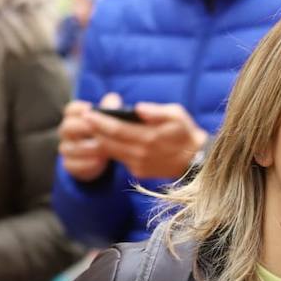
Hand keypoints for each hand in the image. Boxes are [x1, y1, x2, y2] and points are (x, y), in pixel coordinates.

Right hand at [58, 98, 111, 181]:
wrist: (102, 157)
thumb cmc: (105, 133)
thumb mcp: (109, 121)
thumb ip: (109, 109)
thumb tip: (114, 98)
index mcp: (74, 117)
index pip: (70, 110)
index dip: (79, 109)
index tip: (91, 109)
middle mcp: (66, 132)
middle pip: (67, 127)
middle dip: (83, 128)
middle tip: (99, 130)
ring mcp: (67, 149)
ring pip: (69, 147)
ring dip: (87, 148)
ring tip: (104, 149)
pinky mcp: (70, 165)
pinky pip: (72, 164)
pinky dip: (86, 164)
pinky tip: (100, 161)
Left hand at [85, 97, 207, 180]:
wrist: (195, 161)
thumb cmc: (185, 133)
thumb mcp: (178, 115)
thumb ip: (158, 111)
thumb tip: (139, 108)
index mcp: (150, 137)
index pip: (118, 129)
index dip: (101, 121)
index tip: (88, 112)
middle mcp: (142, 154)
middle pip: (110, 141)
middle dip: (95, 129)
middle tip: (85, 117)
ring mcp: (139, 165)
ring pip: (111, 151)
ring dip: (100, 139)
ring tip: (92, 127)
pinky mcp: (139, 172)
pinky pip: (120, 158)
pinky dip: (111, 148)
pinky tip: (107, 138)